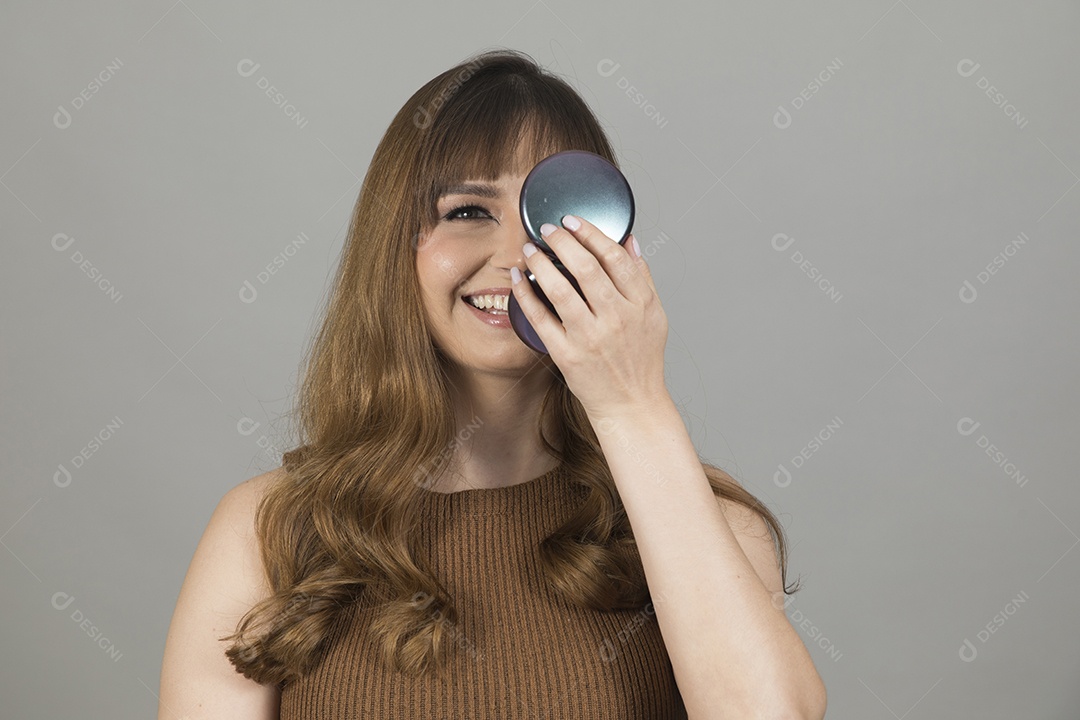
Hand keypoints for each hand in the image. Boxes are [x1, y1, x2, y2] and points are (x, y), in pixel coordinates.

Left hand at [511, 214, 669, 418]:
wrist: (632, 404)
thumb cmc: (641, 360)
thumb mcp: (654, 316)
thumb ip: (642, 277)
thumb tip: (629, 241)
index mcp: (640, 305)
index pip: (615, 258)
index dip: (591, 233)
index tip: (573, 221)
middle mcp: (617, 319)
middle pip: (587, 268)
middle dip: (562, 241)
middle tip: (547, 229)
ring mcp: (591, 338)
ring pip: (561, 289)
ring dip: (540, 263)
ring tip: (530, 249)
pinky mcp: (568, 355)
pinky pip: (541, 318)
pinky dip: (526, 295)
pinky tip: (518, 279)